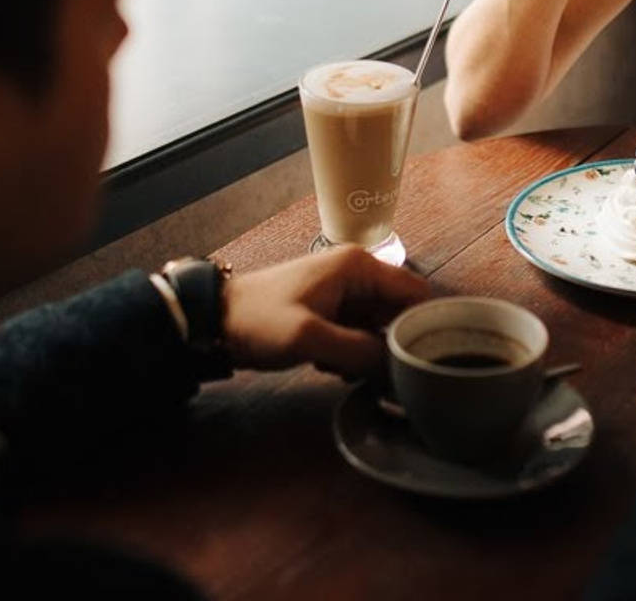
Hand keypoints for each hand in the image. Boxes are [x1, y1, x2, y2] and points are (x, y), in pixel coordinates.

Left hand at [222, 247, 431, 378]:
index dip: (419, 326)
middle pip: (398, 312)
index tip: (410, 359)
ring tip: (338, 367)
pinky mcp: (332, 309)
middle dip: (387, 345)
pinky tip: (328, 365)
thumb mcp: (309, 339)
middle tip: (364, 368)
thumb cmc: (260, 321)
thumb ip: (358, 351)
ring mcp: (345, 291)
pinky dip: (351, 353)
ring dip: (366, 353)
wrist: (215, 322)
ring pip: (379, 326)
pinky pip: (359, 332)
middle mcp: (358, 273)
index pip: (415, 292)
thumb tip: (397, 365)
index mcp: (359, 267)